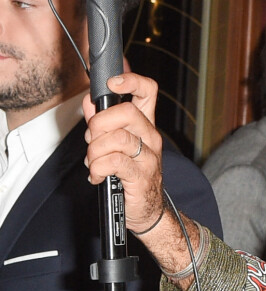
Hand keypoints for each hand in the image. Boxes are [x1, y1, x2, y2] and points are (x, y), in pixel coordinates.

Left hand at [83, 72, 164, 233]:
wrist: (148, 210)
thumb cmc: (131, 175)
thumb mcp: (117, 145)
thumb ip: (103, 123)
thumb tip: (90, 102)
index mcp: (145, 124)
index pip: (148, 91)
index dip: (131, 81)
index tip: (112, 83)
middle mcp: (150, 136)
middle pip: (127, 112)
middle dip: (99, 124)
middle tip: (92, 140)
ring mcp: (148, 155)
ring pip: (117, 138)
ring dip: (95, 151)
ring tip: (94, 162)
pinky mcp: (141, 175)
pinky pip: (114, 162)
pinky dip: (98, 169)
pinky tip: (97, 176)